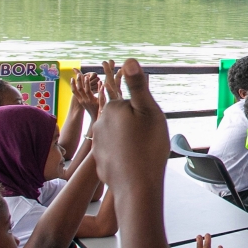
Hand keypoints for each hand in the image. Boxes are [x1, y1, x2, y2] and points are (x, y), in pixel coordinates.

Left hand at [70, 69, 100, 117]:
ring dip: (74, 84)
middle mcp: (85, 100)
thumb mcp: (103, 101)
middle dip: (79, 81)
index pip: (87, 90)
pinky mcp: (80, 101)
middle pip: (80, 89)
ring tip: (72, 78)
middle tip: (79, 74)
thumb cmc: (102, 109)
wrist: (96, 117)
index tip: (86, 76)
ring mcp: (81, 101)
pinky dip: (73, 87)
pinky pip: (75, 93)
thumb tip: (101, 83)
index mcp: (91, 100)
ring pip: (75, 91)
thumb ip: (102, 92)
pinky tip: (73, 83)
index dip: (86, 83)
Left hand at [92, 59, 168, 194]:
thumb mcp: (148, 111)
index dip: (140, 110)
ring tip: (143, 152)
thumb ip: (137, 86)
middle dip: (133, 125)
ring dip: (128, 141)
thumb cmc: (147, 147)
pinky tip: (134, 163)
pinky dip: (124, 156)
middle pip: (121, 119)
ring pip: (117, 136)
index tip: (148, 123)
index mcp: (112, 109)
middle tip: (149, 139)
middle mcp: (100, 124)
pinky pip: (115, 153)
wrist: (136, 186)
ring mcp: (98, 144)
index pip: (126, 101)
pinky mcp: (100, 161)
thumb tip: (129, 61)